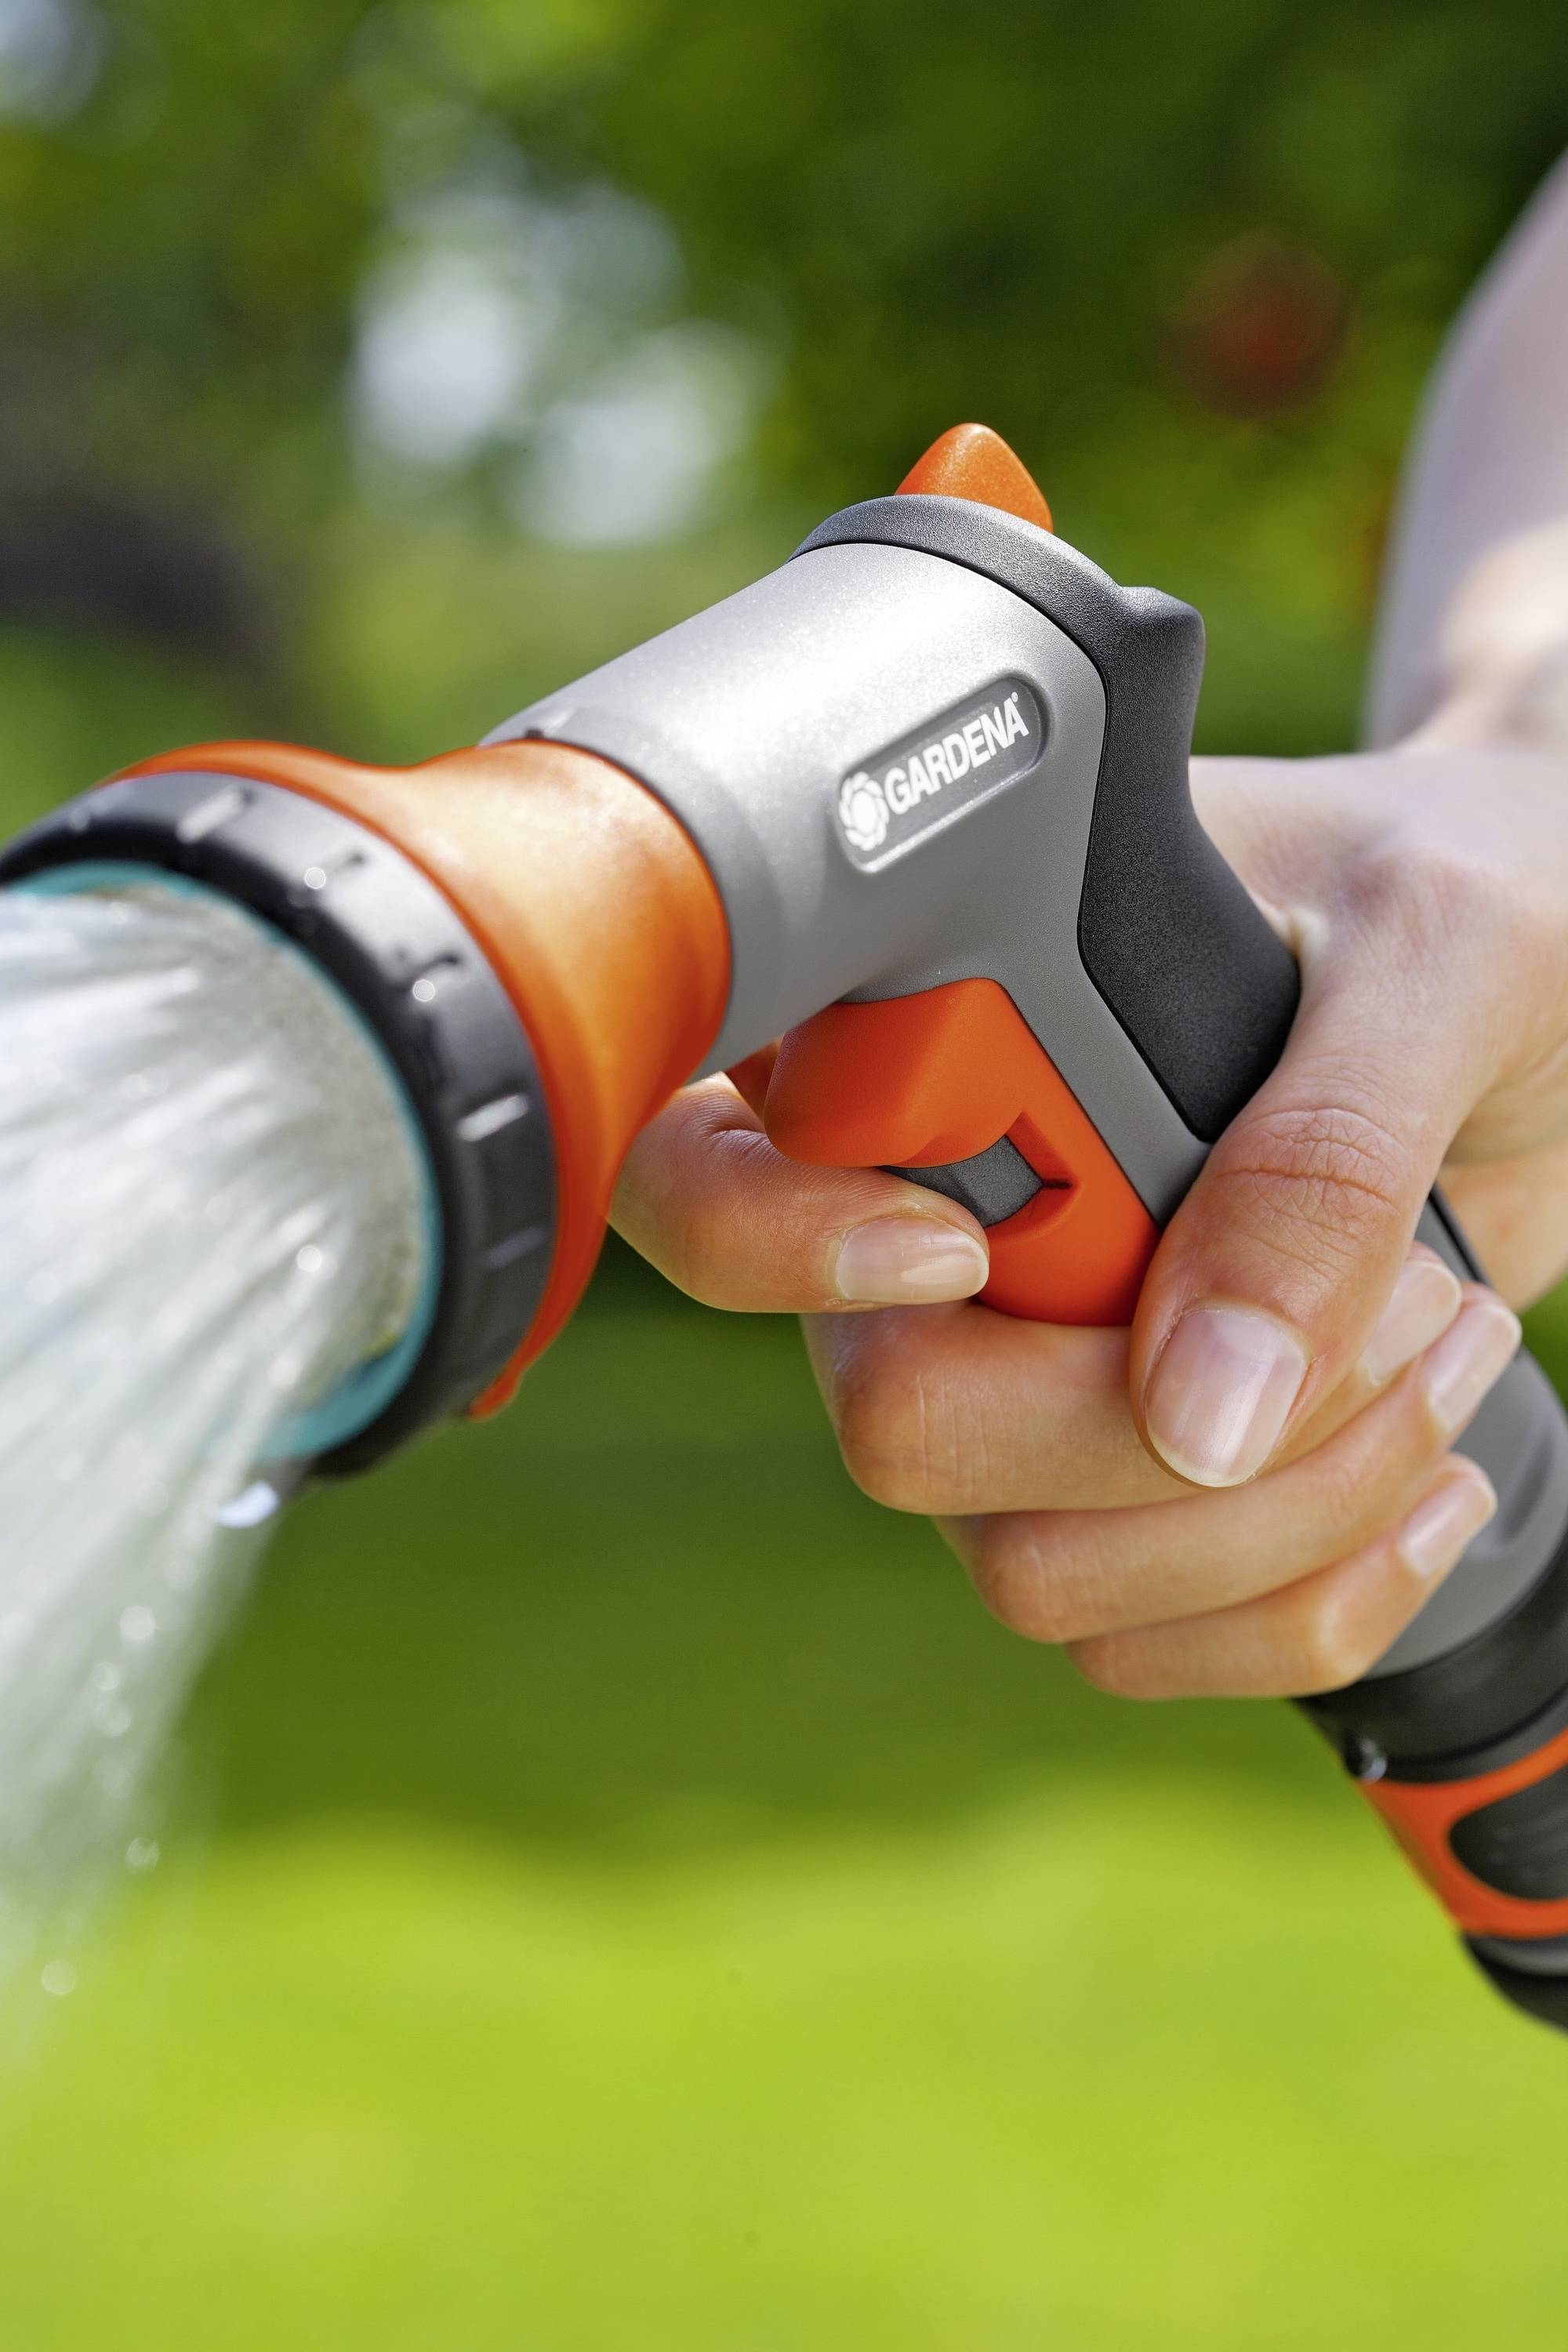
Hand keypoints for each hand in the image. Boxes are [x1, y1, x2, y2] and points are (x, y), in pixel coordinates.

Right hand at [610, 737, 1567, 1700]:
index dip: (783, 1243)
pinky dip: (1314, 1601)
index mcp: (922, 1021)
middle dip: (1150, 1421)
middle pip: (897, 1422)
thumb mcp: (1436, 956)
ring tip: (1444, 1344)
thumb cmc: (1471, 899)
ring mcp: (1018, 1370)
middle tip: (1370, 1309)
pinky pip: (1143, 1646)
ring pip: (1030, 1568)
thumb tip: (1196, 1408)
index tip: (967, 1249)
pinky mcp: (1120, 1486)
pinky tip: (1431, 1477)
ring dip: (1283, 1517)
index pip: (705, 1161)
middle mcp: (928, 1214)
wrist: (1560, 996)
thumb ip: (1316, 1156)